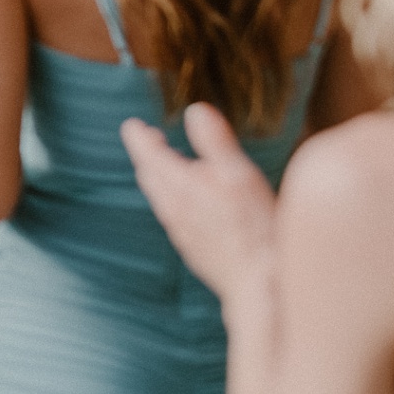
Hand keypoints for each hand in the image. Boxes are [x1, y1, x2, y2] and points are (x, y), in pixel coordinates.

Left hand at [122, 104, 276, 299]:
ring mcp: (181, 232)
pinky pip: (174, 218)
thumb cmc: (255, 226)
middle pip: (150, 175)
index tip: (133, 125)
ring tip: (171, 166)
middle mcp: (173, 209)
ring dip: (160, 177)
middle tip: (152, 137)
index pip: (148, 154)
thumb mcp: (240, 175)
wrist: (260, 283)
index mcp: (179, 186)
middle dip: (149, 154)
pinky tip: (191, 204)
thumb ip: (216, 142)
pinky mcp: (193, 250)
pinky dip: (174, 201)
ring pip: (161, 198)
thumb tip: (195, 110)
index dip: (139, 137)